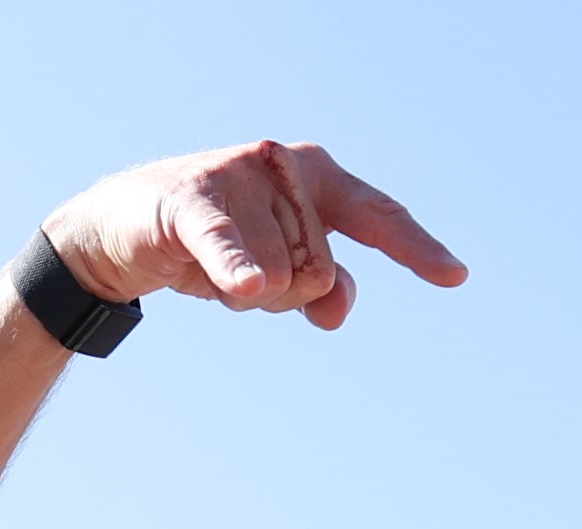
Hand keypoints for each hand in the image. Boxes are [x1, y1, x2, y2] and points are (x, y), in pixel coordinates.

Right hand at [41, 142, 465, 332]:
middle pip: (320, 273)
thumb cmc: (218, 245)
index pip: (379, 217)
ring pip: (275, 280)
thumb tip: (338, 308)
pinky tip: (249, 285)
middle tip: (243, 272)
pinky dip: (236, 267)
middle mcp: (287, 169)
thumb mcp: (278, 273)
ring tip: (207, 265)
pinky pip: (227, 245)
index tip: (454, 276)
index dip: (415, 248)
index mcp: (319, 178)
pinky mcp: (193, 200)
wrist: (127, 231)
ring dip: (241, 294)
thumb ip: (321, 290)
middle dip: (285, 296)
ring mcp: (241, 178)